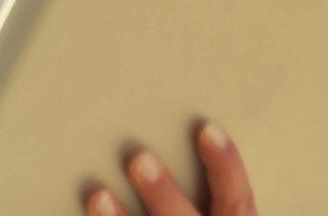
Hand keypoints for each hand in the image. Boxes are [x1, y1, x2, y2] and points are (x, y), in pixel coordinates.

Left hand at [83, 122, 257, 215]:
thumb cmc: (199, 213)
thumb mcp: (216, 207)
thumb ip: (203, 184)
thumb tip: (172, 120)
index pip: (237, 201)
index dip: (225, 166)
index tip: (206, 130)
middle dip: (164, 195)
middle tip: (138, 159)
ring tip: (97, 195)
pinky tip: (90, 208)